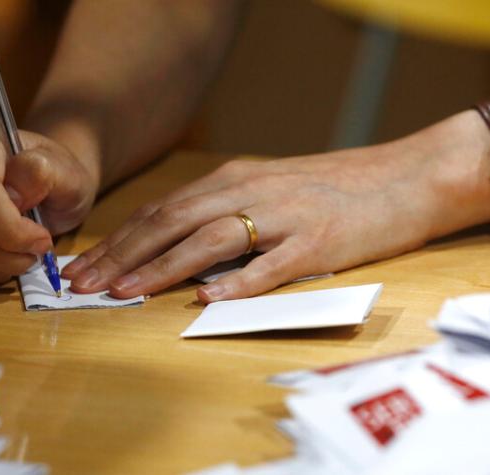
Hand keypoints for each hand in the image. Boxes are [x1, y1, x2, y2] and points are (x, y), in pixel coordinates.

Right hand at [0, 122, 97, 285]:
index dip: (10, 230)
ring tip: (20, 260)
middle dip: (2, 256)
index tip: (43, 241)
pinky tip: (0, 265)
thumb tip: (12, 194)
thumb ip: (42, 175)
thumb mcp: (68, 173)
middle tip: (35, 256)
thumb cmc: (59, 177)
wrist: (48, 182)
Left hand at [61, 137, 458, 302]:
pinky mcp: (319, 242)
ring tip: (127, 293)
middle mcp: (253, 191)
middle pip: (173, 222)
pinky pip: (272, 265)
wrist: (404, 176)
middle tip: (85, 284)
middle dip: (123, 255)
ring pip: (211, 239)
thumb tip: (179, 246)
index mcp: (237, 179)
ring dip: (163, 267)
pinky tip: (208, 299)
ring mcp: (286, 216)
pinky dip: (238, 282)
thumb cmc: (336, 188)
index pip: (163, 209)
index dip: (120, 239)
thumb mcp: (272, 188)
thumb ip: (229, 210)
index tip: (86, 266)